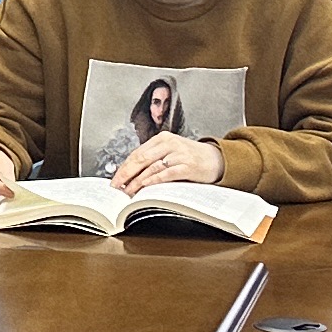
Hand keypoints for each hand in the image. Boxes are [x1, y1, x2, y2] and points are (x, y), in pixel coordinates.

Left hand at [110, 131, 234, 197]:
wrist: (216, 159)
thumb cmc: (191, 158)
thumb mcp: (171, 153)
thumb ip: (154, 159)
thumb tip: (130, 176)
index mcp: (162, 138)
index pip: (137, 153)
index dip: (124, 168)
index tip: (114, 180)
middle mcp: (169, 143)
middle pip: (140, 159)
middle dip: (125, 174)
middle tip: (116, 187)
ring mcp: (178, 154)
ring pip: (151, 167)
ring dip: (137, 182)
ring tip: (127, 192)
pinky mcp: (187, 166)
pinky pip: (165, 174)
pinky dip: (153, 181)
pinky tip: (145, 188)